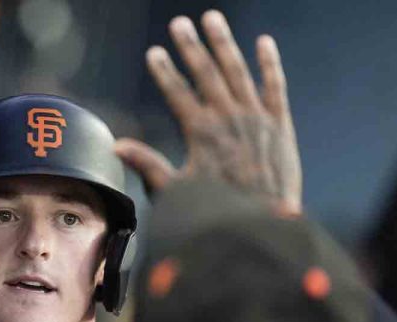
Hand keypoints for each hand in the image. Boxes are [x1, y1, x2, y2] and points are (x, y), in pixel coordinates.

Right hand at [115, 10, 300, 212]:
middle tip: (180, 23)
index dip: (164, 71)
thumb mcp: (175, 191)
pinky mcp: (280, 125)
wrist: (263, 226)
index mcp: (201, 132)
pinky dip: (270, 63)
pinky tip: (264, 42)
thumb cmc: (216, 212)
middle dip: (191, 46)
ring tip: (212, 19)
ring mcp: (256, 118)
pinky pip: (275, 86)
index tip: (154, 53)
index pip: (178, 92)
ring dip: (224, 44)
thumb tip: (116, 147)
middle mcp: (228, 118)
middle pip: (206, 73)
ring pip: (237, 71)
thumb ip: (147, 164)